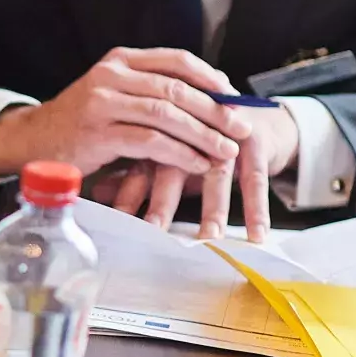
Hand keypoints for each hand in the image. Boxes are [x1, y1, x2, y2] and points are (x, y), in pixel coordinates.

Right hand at [0, 48, 271, 238]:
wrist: (32, 143)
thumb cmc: (81, 125)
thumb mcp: (115, 96)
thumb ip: (151, 93)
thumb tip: (211, 100)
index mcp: (120, 60)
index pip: (176, 60)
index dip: (210, 77)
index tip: (235, 96)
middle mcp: (111, 75)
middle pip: (177, 89)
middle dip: (215, 111)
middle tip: (242, 129)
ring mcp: (102, 102)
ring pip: (167, 115)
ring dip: (203, 135)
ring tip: (226, 151)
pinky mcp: (98, 133)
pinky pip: (150, 142)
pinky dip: (180, 154)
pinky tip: (197, 164)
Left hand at [96, 105, 298, 240]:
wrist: (252, 117)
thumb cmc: (200, 142)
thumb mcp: (168, 157)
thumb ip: (134, 172)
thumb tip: (98, 191)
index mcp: (163, 132)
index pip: (140, 165)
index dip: (127, 193)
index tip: (115, 222)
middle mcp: (190, 131)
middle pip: (173, 167)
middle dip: (163, 202)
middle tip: (154, 231)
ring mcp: (223, 135)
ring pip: (216, 173)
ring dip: (214, 209)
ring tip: (209, 239)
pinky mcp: (255, 141)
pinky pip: (256, 179)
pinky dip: (256, 209)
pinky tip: (256, 235)